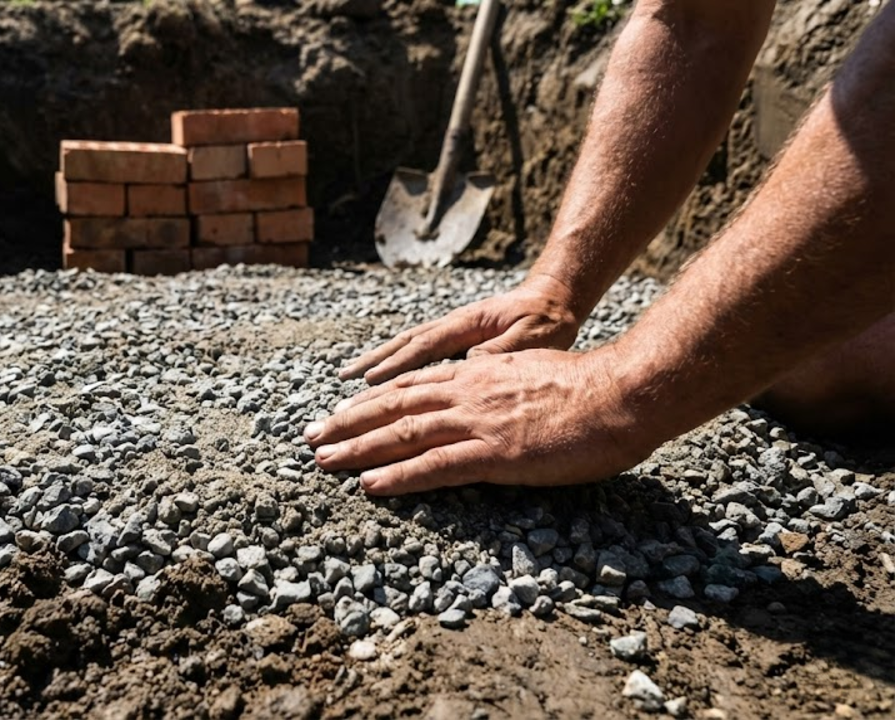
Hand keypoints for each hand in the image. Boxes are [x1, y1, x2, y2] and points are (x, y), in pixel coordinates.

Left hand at [306, 349, 656, 494]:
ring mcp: (478, 424)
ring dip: (357, 449)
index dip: (370, 401)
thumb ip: (498, 380)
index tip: (340, 413)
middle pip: (392, 406)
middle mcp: (467, 394)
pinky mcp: (494, 454)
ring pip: (402, 435)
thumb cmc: (588, 387)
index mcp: (477, 375)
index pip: (410, 386)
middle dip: (347, 423)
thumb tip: (480, 386)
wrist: (621, 394)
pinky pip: (435, 467)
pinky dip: (398, 477)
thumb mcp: (531, 371)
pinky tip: (369, 486)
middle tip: (311, 438)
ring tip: (323, 461)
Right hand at [338, 275, 584, 385]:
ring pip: (405, 346)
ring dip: (376, 361)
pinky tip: (381, 377)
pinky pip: (417, 351)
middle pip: (403, 345)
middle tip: (343, 379)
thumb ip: (502, 351)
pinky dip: (394, 362)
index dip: (395, 364)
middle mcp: (452, 325)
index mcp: (467, 325)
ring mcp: (451, 330)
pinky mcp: (455, 337)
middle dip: (371, 364)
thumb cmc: (548, 319)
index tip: (368, 382)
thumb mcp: (534, 337)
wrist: (555, 296)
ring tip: (349, 377)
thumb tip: (468, 363)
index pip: (424, 346)